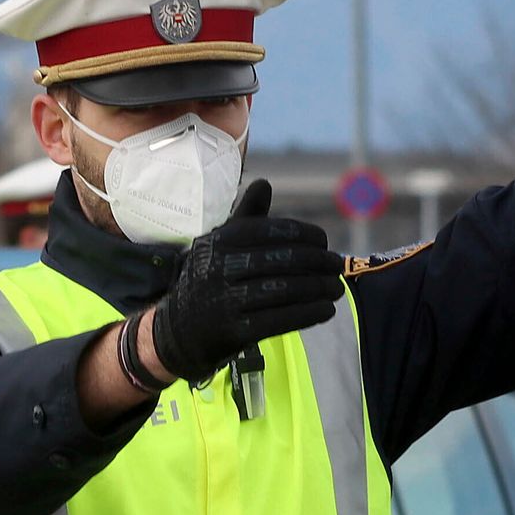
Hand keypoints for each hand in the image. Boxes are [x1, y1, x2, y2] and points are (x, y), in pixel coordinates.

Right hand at [144, 180, 338, 381]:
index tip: (324, 241)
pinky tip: (327, 309)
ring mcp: (225, 301)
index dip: (304, 234)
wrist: (178, 330)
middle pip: (281, 260)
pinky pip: (280, 320)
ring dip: (318, 288)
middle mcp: (219, 268)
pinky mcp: (234, 331)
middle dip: (317, 262)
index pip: (270, 231)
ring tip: (336, 287)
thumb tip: (264, 183)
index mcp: (219, 241)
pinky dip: (308, 314)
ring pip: (284, 290)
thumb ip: (246, 217)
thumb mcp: (221, 246)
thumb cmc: (210, 279)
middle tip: (337, 265)